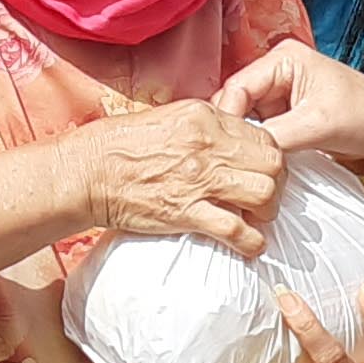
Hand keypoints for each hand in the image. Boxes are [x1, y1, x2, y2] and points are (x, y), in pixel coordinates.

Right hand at [72, 99, 284, 255]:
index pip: (263, 134)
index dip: (269, 156)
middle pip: (273, 162)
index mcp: (204, 117)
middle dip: (276, 183)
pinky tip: (249, 245)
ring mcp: (199, 180)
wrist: (87, 171)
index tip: (261, 171)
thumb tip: (230, 138)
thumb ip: (204, 126)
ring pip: (264, 193)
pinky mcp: (187, 212)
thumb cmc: (119, 145)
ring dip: (267, 211)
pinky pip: (237, 230)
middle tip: (264, 197)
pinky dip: (251, 242)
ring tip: (257, 219)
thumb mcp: (168, 118)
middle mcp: (208, 145)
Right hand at [216, 41, 363, 175]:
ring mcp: (280, 97)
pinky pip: (259, 135)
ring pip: (245, 122)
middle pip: (236, 104)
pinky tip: (255, 166)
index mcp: (283, 59)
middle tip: (228, 161)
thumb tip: (243, 155)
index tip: (221, 147)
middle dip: (233, 133)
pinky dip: (257, 150)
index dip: (227, 118)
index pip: (237, 86)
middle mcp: (277, 74)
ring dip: (244, 144)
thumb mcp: (318, 124)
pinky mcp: (285, 119)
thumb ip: (276, 136)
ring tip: (241, 166)